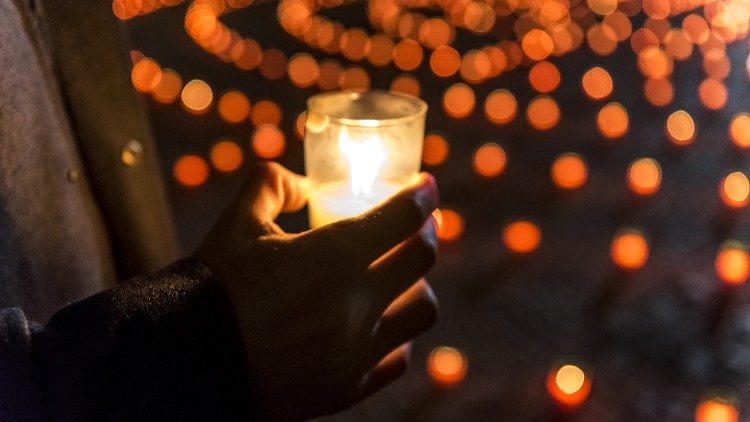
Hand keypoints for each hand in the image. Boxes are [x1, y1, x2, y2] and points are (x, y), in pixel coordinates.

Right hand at [195, 162, 439, 419]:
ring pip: (422, 310)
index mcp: (334, 257)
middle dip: (426, 232)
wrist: (186, 366)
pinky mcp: (349, 387)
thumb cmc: (212, 288)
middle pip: (422, 259)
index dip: (423, 195)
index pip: (404, 217)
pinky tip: (381, 324)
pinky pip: (398, 357)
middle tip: (417, 224)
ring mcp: (357, 351)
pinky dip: (397, 335)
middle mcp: (357, 305)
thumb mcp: (237, 224)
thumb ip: (272, 186)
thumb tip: (303, 184)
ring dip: (418, 285)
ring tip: (400, 277)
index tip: (427, 186)